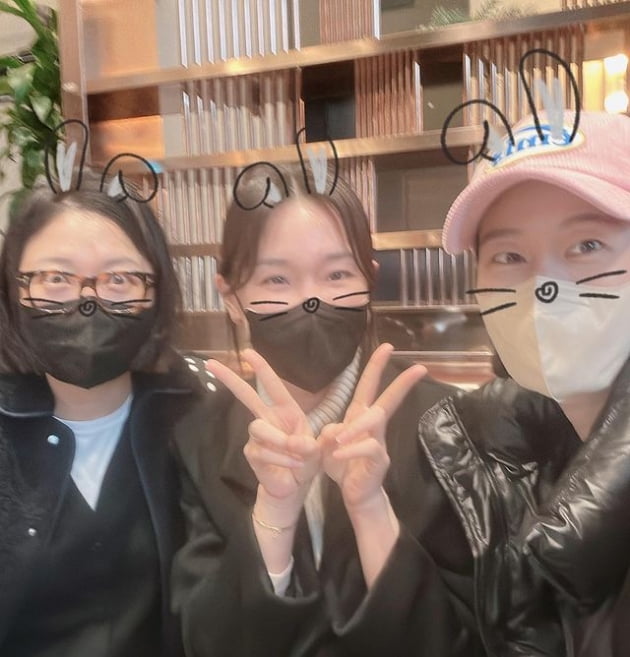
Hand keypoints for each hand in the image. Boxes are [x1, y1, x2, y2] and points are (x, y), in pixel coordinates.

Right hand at [206, 349, 319, 519]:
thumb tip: (296, 444)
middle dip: (229, 378)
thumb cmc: (306, 461)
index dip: (262, 368)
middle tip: (210, 363)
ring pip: (259, 428)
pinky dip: (281, 460)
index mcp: (286, 410)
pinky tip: (292, 467)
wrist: (295, 487)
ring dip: (280, 442)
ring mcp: (257, 435)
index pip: (273, 385)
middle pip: (245, 395)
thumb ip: (311, 446)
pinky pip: (263, 451)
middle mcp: (268, 418)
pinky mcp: (251, 452)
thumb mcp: (317, 451)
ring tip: (298, 455)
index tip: (248, 352)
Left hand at [320, 343, 426, 512]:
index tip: (387, 346)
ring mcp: (379, 443)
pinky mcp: (380, 460)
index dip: (376, 366)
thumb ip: (328, 431)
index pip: (368, 386)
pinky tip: (337, 455)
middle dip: (402, 383)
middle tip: (420, 367)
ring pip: (375, 421)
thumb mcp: (326, 444)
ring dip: (354, 428)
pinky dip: (350, 449)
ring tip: (337, 439)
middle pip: (388, 400)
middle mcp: (373, 426)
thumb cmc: (342, 465)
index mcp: (359, 416)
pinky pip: (367, 448)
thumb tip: (336, 429)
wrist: (355, 494)